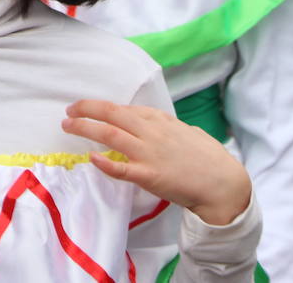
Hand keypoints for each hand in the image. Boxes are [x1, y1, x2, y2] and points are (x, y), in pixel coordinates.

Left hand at [63, 99, 251, 225]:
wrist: (224, 184)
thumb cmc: (209, 158)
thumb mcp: (188, 132)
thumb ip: (168, 127)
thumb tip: (155, 125)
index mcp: (161, 121)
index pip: (125, 109)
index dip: (102, 107)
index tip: (88, 109)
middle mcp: (152, 132)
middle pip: (112, 114)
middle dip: (87, 109)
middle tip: (69, 110)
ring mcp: (149, 153)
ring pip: (110, 135)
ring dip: (86, 128)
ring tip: (68, 126)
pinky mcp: (150, 176)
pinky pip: (121, 169)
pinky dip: (104, 163)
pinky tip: (91, 158)